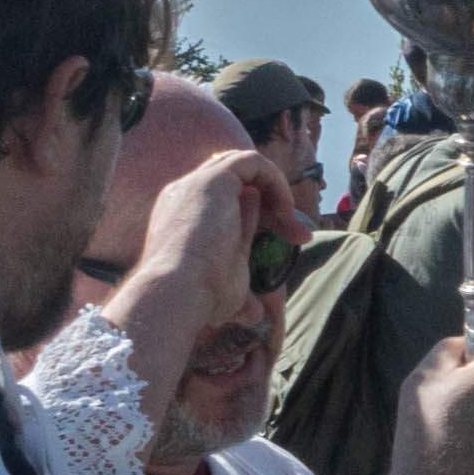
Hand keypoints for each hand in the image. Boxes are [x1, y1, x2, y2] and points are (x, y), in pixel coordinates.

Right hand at [108, 147, 276, 409]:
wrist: (176, 292)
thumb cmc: (197, 299)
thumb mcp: (225, 291)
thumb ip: (241, 293)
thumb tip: (256, 312)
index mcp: (181, 219)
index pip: (225, 203)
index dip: (261, 218)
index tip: (290, 242)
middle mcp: (184, 196)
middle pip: (236, 183)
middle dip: (272, 204)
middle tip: (298, 235)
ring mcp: (194, 184)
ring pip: (243, 167)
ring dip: (276, 192)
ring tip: (293, 225)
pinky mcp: (212, 179)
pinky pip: (252, 162)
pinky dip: (276, 180)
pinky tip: (286, 212)